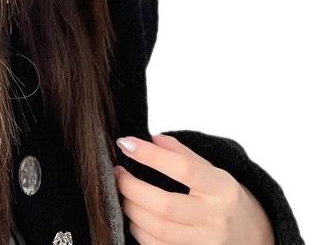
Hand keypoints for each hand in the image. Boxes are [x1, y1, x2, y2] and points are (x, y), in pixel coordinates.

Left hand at [113, 133, 274, 244]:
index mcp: (222, 188)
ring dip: (131, 210)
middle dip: (131, 187)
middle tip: (117, 173)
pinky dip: (140, 232)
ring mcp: (207, 244)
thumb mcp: (214, 172)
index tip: (125, 143)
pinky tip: (135, 218)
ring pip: (158, 230)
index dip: (149, 155)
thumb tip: (150, 138)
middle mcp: (216, 219)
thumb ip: (183, 154)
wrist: (255, 238)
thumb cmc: (226, 200)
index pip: (182, 168)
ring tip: (123, 195)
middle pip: (165, 205)